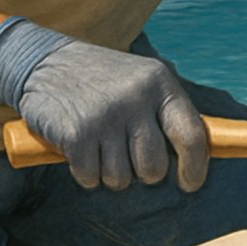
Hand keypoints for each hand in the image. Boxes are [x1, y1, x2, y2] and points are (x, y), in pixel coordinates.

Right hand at [0, 19, 207, 190]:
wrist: (45, 61)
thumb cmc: (105, 81)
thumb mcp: (143, 81)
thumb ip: (169, 112)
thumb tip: (201, 157)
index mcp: (160, 82)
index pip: (191, 135)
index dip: (194, 167)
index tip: (190, 184)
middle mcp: (136, 97)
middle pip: (154, 167)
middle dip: (142, 173)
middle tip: (127, 156)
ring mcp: (106, 115)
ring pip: (120, 178)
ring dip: (109, 173)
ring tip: (100, 146)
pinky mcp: (77, 134)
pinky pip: (90, 178)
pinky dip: (84, 173)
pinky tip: (79, 149)